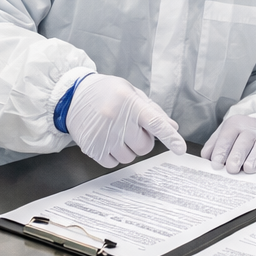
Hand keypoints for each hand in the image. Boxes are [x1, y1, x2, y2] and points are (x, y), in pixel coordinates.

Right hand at [65, 74, 185, 167]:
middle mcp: (116, 119)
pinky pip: (113, 163)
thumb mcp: (131, 92)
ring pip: (129, 157)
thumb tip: (172, 127)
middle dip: (143, 140)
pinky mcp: (92, 147)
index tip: (180, 149)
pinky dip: (113, 155)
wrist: (74, 95)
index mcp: (129, 102)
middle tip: (132, 128)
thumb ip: (153, 110)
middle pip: (144, 146)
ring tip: (116, 132)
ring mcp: (103, 135)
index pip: (154, 122)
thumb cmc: (106, 92)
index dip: (170, 137)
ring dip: (128, 149)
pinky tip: (107, 140)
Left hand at [201, 115, 255, 174]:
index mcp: (235, 124)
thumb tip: (206, 157)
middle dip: (237, 155)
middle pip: (245, 141)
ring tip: (248, 169)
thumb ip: (213, 144)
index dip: (221, 151)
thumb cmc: (239, 134)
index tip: (216, 164)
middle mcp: (252, 129)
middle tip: (231, 169)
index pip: (227, 137)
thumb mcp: (224, 133)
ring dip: (255, 158)